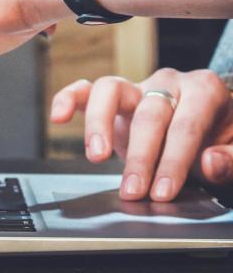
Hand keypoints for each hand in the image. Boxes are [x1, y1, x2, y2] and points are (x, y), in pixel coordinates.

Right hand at [50, 68, 232, 200]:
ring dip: (100, 124)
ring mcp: (138, 86)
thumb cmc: (222, 137)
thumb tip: (210, 162)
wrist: (212, 125)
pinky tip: (58, 117)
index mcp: (204, 90)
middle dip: (140, 156)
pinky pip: (86, 89)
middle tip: (134, 190)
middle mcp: (168, 82)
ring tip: (96, 155)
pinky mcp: (114, 96)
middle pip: (148, 114)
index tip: (164, 190)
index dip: (174, 160)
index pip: (185, 126)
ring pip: (110, 90)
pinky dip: (69, 99)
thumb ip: (231, 158)